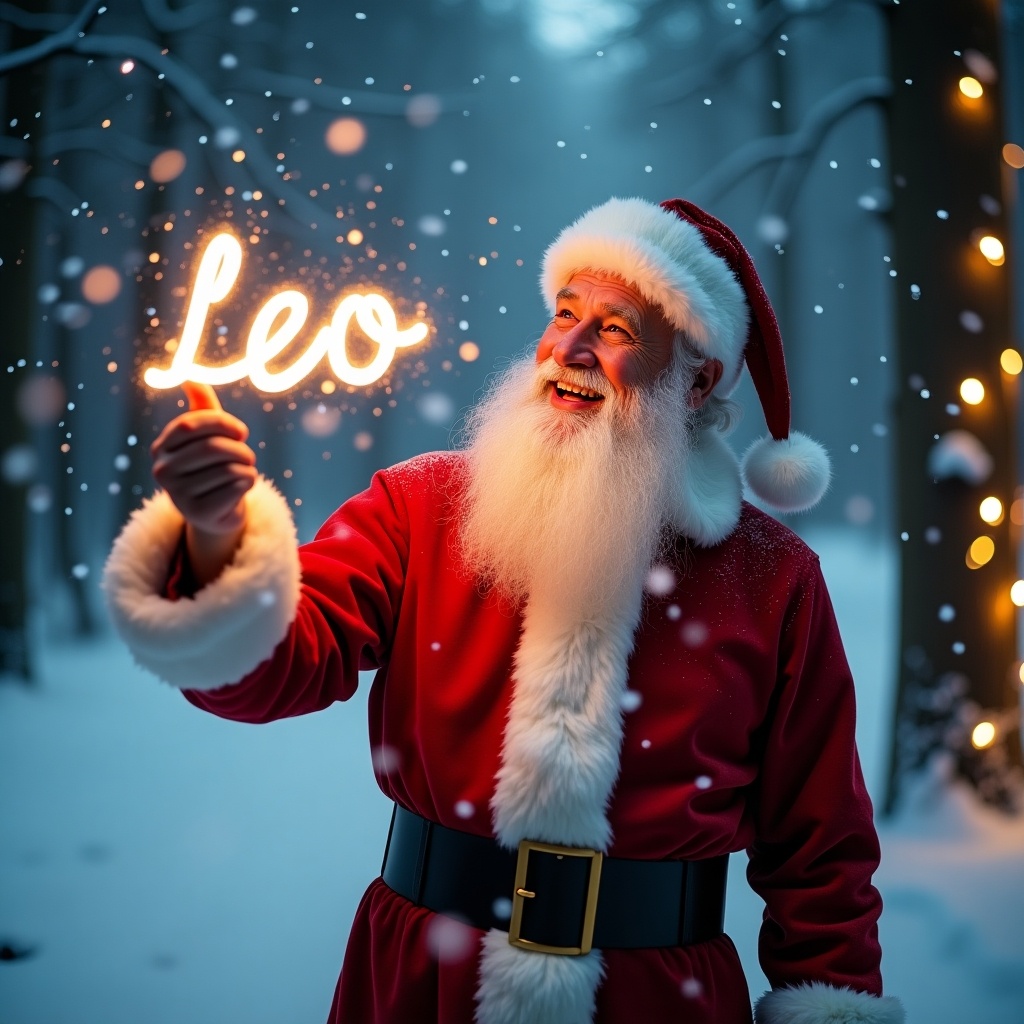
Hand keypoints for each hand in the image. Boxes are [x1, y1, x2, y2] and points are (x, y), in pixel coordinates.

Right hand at [150, 382, 255, 583]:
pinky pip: (236, 487)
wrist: (216, 512)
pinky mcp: (197, 513)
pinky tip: (244, 487)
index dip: (223, 423)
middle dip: (240, 449)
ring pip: (228, 469)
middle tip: (248, 456)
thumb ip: (202, 409)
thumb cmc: (213, 467)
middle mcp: (162, 471)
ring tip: (246, 471)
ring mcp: (177, 495)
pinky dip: (249, 483)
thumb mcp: (207, 436)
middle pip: (212, 448)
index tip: (242, 431)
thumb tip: (190, 379)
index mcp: (162, 448)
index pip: (190, 424)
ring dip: (247, 467)